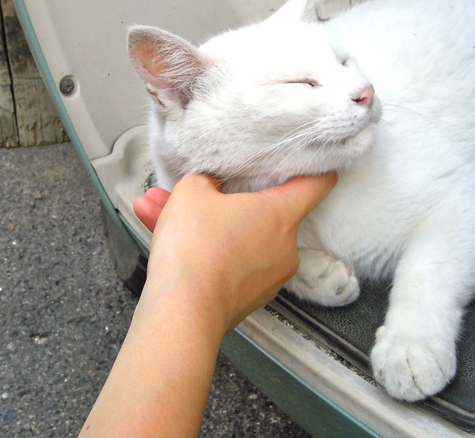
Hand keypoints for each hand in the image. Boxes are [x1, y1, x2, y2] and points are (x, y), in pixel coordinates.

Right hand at [133, 173, 336, 333]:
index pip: (317, 184)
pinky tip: (165, 243)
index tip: (310, 162)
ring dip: (205, 227)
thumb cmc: (195, 247)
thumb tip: (210, 186)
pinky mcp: (249, 298)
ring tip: (157, 212)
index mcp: (281, 214)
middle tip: (198, 191)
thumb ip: (206, 180)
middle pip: (265, 213)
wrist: (182, 312)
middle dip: (226, 201)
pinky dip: (205, 254)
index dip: (314, 169)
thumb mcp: (191, 192)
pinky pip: (229, 264)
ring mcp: (270, 276)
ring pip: (238, 238)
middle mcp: (285, 246)